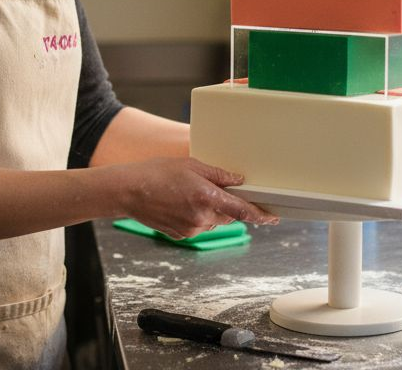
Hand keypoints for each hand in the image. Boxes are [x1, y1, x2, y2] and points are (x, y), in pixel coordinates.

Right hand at [109, 157, 277, 238]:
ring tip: (189, 194)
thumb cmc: (157, 173)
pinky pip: (198, 227)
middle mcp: (201, 218)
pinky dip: (196, 217)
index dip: (261, 216)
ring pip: (213, 221)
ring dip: (210, 210)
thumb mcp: (192, 165)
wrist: (128, 191)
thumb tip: (239, 181)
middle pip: (228, 216)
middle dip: (226, 205)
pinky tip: (180, 203)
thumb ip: (218, 175)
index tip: (273, 218)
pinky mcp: (181, 235)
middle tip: (210, 189)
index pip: (242, 211)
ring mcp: (191, 229)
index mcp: (207, 198)